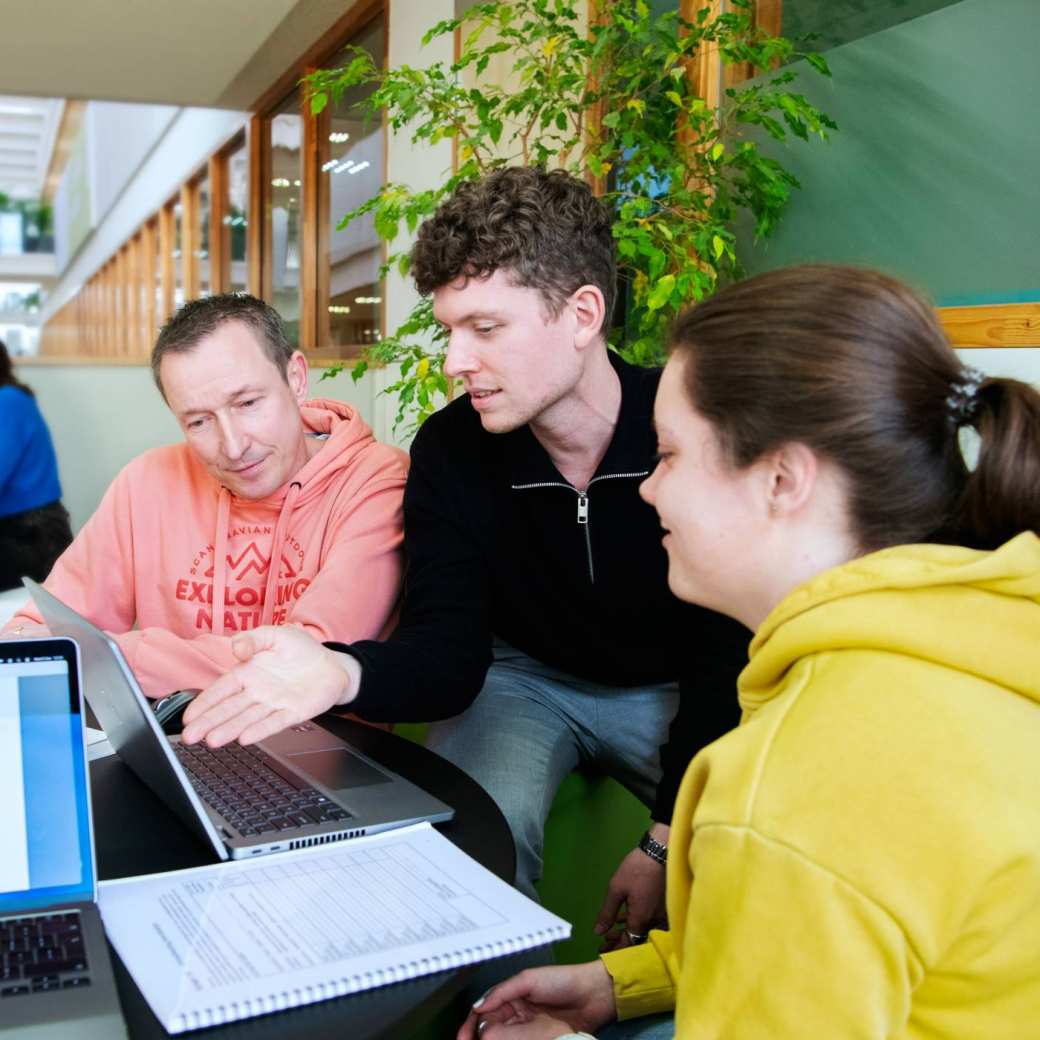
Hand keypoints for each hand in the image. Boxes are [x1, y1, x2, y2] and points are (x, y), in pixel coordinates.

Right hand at [180, 626, 360, 746]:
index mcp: (248, 673)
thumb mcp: (275, 635)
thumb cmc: (301, 650)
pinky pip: (274, 722)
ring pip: (247, 718)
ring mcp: (274, 704)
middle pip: (228, 709)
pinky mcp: (293, 712)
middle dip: (208, 722)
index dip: (204, 703)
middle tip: (190, 737)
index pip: (221, 690)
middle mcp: (257, 692)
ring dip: (229, 729)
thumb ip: (253, 639)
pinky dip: (260, 730)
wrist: (333, 664)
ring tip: (212, 740)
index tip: (188, 716)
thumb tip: (235, 646)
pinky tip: (245, 738)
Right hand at [458, 962, 616, 1039]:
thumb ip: (503, 992)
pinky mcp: (541, 1039)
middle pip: (490, 1028)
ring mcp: (528, 1029)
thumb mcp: (529, 980)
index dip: (471, 1025)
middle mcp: (517, 1013)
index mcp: (511, 996)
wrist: (593, 995)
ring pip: (502, 1038)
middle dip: (478, 1037)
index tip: (463, 1038)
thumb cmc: (563, 980)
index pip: (484, 1012)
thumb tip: (479, 1006)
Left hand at [594, 824, 668, 952]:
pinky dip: (635, 921)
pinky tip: (625, 916)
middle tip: (606, 941)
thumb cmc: (636, 869)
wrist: (659, 852)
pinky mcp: (663, 905)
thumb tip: (598, 932)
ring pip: (643, 930)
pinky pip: (648, 920)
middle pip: (637, 939)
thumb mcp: (616, 889)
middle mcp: (653, 921)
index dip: (615, 950)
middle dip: (620, 942)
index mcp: (640, 919)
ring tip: (612, 930)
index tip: (603, 952)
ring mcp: (660, 914)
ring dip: (627, 932)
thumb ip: (607, 912)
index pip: (628, 944)